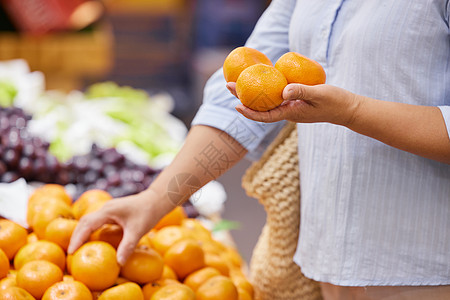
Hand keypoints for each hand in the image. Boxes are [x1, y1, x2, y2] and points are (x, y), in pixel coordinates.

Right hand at [68, 189, 173, 265]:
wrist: (156, 200)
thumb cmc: (148, 213)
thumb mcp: (138, 231)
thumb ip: (127, 246)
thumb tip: (119, 263)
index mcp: (108, 210)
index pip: (87, 224)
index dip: (78, 238)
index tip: (71, 251)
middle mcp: (106, 208)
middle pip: (84, 221)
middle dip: (76, 236)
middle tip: (71, 252)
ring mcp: (109, 208)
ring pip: (90, 220)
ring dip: (82, 232)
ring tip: (78, 248)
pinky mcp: (113, 211)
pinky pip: (97, 221)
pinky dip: (91, 230)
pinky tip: (93, 241)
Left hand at [227, 82, 360, 125]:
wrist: (346, 108)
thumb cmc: (334, 102)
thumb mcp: (319, 95)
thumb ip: (302, 91)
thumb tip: (284, 91)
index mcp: (290, 113)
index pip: (265, 116)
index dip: (249, 112)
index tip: (236, 105)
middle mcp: (287, 112)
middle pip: (260, 107)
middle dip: (243, 98)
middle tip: (229, 86)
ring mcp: (290, 107)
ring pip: (266, 102)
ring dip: (252, 93)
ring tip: (238, 82)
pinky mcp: (295, 101)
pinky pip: (275, 97)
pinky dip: (265, 90)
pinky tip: (261, 79)